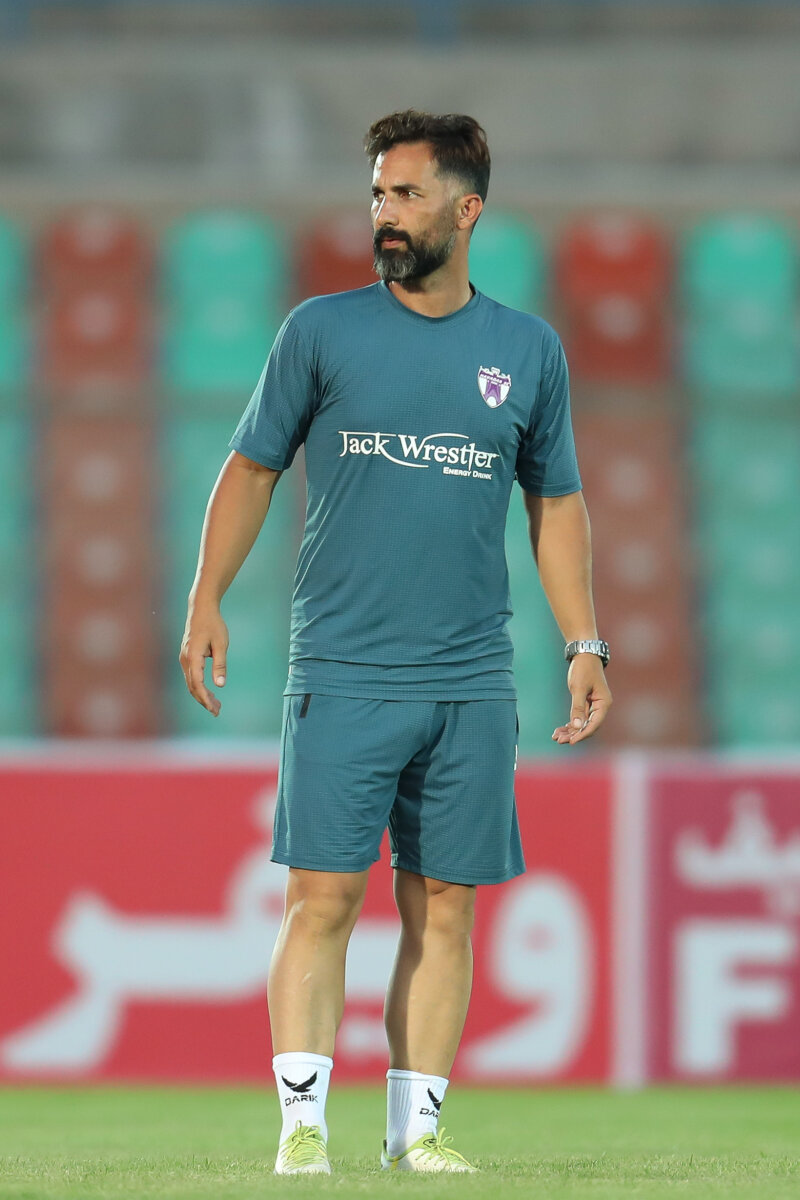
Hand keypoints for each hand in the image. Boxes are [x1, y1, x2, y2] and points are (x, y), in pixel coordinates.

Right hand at [179, 602, 228, 716]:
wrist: (201, 609)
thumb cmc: (213, 624)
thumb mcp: (221, 644)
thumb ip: (220, 664)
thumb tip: (220, 684)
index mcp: (193, 656)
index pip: (197, 684)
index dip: (205, 698)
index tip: (214, 709)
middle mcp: (185, 659)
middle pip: (192, 686)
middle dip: (204, 701)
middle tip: (217, 712)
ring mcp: (184, 658)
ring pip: (191, 683)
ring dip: (202, 695)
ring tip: (216, 705)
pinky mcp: (187, 657)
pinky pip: (191, 677)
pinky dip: (199, 687)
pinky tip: (209, 692)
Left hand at [552, 654, 611, 745]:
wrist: (584, 654)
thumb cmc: (583, 669)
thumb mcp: (579, 688)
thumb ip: (578, 708)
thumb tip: (577, 726)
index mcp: (604, 703)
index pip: (594, 724)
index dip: (582, 734)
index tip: (571, 742)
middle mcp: (601, 707)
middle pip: (588, 726)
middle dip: (573, 734)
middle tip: (558, 740)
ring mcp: (594, 705)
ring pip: (582, 723)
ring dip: (570, 731)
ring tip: (556, 737)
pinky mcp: (587, 703)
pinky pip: (579, 717)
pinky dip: (570, 723)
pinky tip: (560, 730)